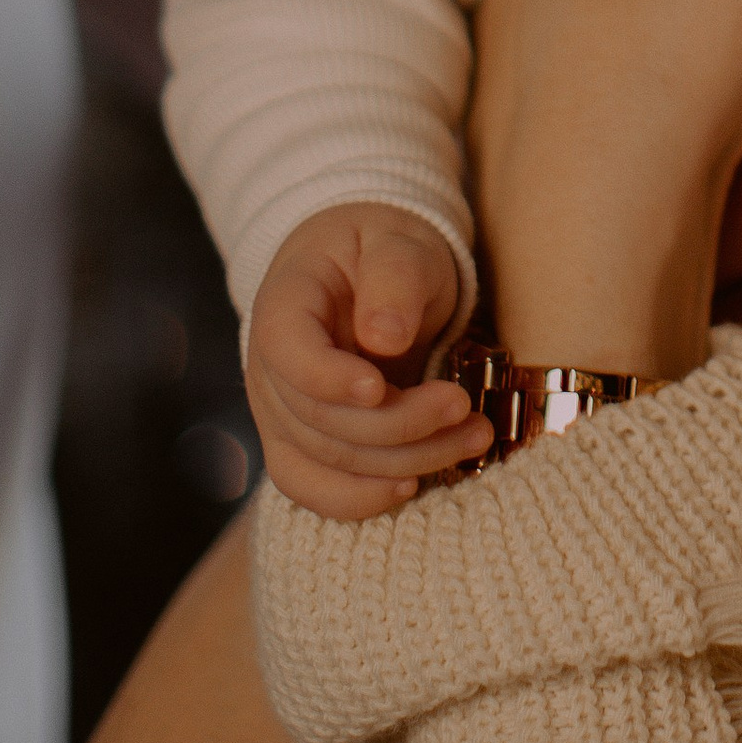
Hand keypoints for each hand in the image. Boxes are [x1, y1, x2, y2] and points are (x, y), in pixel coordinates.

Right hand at [246, 201, 478, 517]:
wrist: (364, 274)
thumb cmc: (382, 252)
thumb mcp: (398, 243)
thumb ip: (394, 278)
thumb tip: (384, 337)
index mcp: (284, 305)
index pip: (287, 352)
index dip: (328, 379)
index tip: (380, 387)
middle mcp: (268, 369)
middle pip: (318, 418)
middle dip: (398, 423)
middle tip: (462, 405)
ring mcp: (281, 414)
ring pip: (328, 461)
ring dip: (403, 461)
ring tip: (472, 437)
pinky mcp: (303, 446)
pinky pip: (317, 490)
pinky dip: (362, 499)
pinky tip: (413, 484)